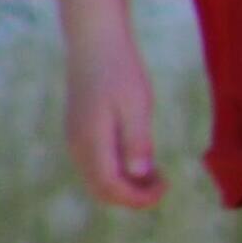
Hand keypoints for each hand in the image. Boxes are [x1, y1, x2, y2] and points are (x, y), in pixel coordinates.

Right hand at [59, 29, 160, 210]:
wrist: (95, 45)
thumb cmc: (120, 72)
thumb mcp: (137, 106)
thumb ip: (137, 141)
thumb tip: (139, 174)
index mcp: (91, 141)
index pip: (111, 186)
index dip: (139, 197)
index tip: (166, 188)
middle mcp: (78, 146)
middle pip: (102, 189)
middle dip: (133, 196)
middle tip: (164, 184)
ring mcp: (75, 140)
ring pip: (98, 179)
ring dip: (127, 184)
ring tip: (157, 173)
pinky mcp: (80, 133)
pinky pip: (97, 165)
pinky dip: (119, 171)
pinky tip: (141, 159)